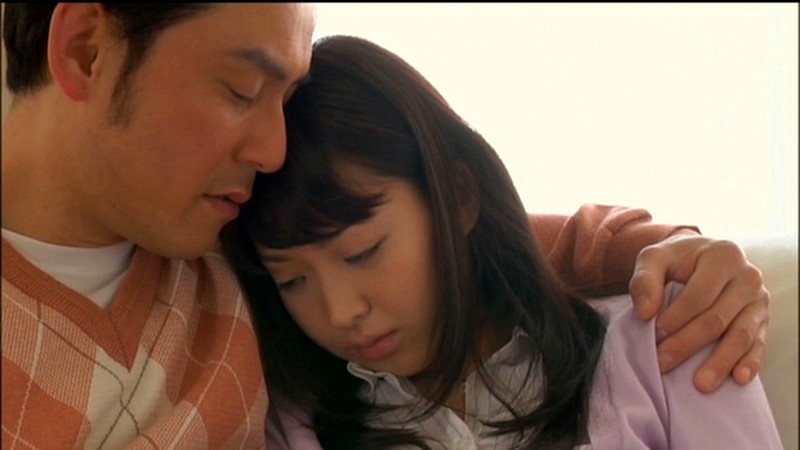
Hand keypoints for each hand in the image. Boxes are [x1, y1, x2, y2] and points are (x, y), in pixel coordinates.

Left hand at [628, 232, 769, 392]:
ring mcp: (759, 300)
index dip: (677, 317)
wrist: (699, 258)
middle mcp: (748, 276)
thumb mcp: (654, 258)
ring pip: (740, 336)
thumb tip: (645, 313)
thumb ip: (644, 280)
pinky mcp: (763, 320)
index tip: (655, 334)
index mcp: (723, 256)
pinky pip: (758, 344)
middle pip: (717, 318)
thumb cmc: (675, 261)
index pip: (700, 294)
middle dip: (688, 344)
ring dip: (719, 362)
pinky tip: (738, 379)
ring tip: (700, 384)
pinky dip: (750, 363)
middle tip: (664, 364)